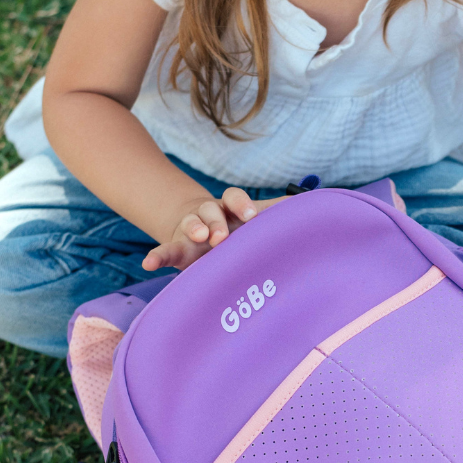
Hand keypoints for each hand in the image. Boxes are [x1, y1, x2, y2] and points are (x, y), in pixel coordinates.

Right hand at [142, 188, 285, 271]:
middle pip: (210, 210)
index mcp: (229, 208)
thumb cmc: (236, 230)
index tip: (251, 216)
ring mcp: (189, 232)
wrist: (201, 235)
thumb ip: (277, 213)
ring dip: (193, 228)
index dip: (241, 204)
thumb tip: (313, 202)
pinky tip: (148, 264)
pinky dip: (156, 257)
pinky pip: (164, 251)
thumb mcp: (253, 221)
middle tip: (222, 235)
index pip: (234, 198)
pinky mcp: (176, 250)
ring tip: (198, 237)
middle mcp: (208, 215)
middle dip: (216, 220)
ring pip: (189, 225)